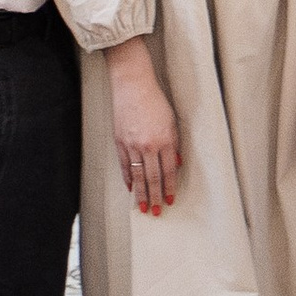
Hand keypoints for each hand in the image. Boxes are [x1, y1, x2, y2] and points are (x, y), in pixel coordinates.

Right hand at [106, 37, 181, 213]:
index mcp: (164, 139)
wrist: (132, 84)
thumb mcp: (171, 120)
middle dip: (154, 197)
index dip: (169, 188)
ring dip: (140, 193)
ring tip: (142, 207)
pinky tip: (130, 188)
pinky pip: (123, 165)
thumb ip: (174, 144)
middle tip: (155, 212)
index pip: (168, 171)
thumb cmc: (154, 99)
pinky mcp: (119, 141)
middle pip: (152, 178)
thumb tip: (175, 164)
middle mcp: (148, 145)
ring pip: (137, 175)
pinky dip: (127, 178)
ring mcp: (132, 144)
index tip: (170, 200)